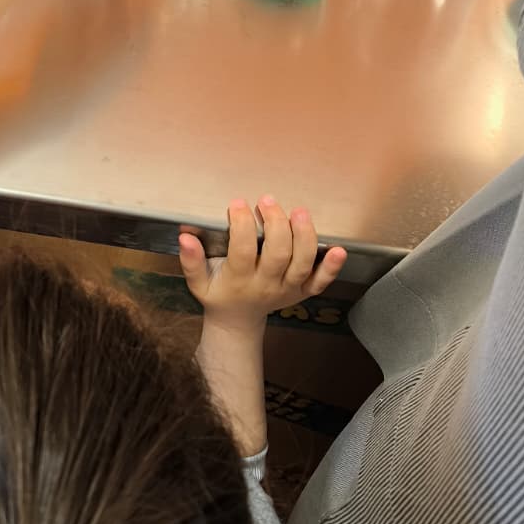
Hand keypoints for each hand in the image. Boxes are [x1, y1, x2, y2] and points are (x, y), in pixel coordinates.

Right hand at [179, 196, 345, 332]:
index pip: (243, 251)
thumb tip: (185, 237)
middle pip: (278, 254)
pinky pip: (321, 282)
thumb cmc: (218, 295)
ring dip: (305, 237)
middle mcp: (266, 285)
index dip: (241, 225)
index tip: (237, 203)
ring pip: (302, 264)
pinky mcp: (303, 292)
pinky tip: (339, 250)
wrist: (237, 323)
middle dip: (276, 224)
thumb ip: (191, 261)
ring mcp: (288, 289)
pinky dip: (331, 268)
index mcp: (239, 280)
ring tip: (299, 211)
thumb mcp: (197, 283)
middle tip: (267, 200)